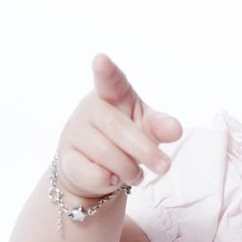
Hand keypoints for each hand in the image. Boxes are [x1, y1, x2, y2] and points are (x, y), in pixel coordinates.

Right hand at [56, 54, 182, 198]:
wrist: (95, 167)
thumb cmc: (126, 137)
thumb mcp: (146, 127)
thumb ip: (159, 125)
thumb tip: (175, 129)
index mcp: (113, 94)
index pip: (109, 80)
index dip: (105, 70)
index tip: (100, 59)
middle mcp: (90, 108)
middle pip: (118, 129)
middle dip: (145, 150)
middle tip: (164, 166)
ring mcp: (75, 132)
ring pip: (106, 155)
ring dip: (129, 170)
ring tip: (135, 173)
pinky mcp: (66, 159)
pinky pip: (93, 174)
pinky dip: (110, 182)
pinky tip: (113, 178)